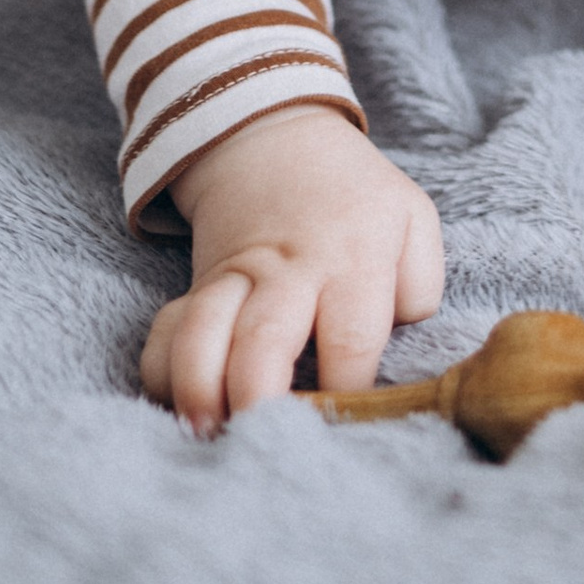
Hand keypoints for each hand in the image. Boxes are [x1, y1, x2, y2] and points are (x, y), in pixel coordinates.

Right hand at [143, 105, 444, 434]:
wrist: (278, 141)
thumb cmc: (355, 200)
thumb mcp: (411, 219)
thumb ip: (421, 282)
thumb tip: (400, 342)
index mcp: (355, 257)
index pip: (352, 337)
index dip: (345, 390)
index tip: (341, 423)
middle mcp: (291, 270)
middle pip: (266, 338)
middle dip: (258, 399)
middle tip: (261, 443)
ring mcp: (238, 276)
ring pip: (204, 332)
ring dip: (199, 389)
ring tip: (206, 433)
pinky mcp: (199, 285)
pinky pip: (167, 329)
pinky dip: (162, 368)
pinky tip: (176, 402)